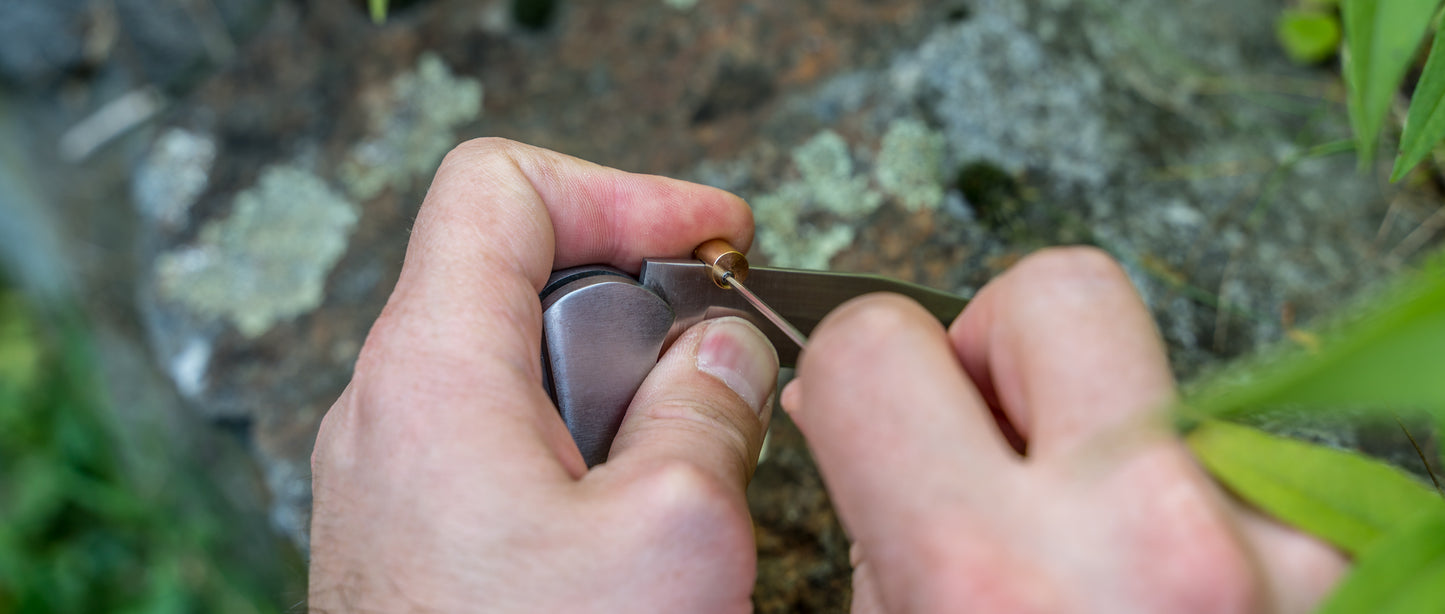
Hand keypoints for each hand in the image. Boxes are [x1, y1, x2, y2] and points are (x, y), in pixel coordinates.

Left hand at [309, 139, 779, 612]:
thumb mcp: (674, 529)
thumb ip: (708, 404)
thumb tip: (723, 350)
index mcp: (432, 371)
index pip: (503, 189)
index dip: (624, 191)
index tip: (713, 237)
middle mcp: (390, 411)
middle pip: (524, 279)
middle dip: (639, 314)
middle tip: (713, 377)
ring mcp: (396, 478)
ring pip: (527, 373)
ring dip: (623, 401)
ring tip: (679, 484)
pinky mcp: (418, 536)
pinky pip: (508, 449)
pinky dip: (587, 460)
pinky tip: (633, 535)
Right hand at [784, 248, 1348, 612]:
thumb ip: (878, 519)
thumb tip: (854, 398)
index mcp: (986, 575)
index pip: (883, 341)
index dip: (863, 363)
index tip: (882, 403)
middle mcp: (1147, 541)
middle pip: (1062, 287)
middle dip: (1003, 343)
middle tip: (998, 441)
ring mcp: (1263, 542)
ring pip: (1160, 373)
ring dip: (1106, 430)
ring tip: (1096, 547)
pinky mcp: (1335, 553)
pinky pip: (1230, 456)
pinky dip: (1183, 498)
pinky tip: (1167, 585)